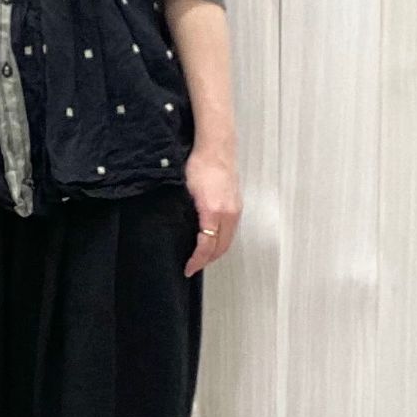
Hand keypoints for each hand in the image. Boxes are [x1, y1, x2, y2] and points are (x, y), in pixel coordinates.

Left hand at [182, 145, 241, 275]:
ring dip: (216, 251)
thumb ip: (186, 212)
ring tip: (202, 257)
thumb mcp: (185, 191)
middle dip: (207, 260)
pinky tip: (212, 239)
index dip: (197, 261)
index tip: (188, 268)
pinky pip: (231, 230)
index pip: (207, 246)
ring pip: (228, 240)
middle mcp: (229, 214)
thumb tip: (179, 229)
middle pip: (221, 248)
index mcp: (214, 212)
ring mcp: (235, 210)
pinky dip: (222, 240)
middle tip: (194, 266)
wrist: (217, 147)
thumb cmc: (200, 164)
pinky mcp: (237, 204)